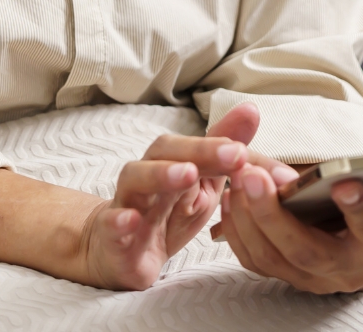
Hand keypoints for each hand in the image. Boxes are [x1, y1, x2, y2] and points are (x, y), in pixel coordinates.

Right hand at [78, 102, 298, 289]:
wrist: (124, 253)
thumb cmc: (168, 214)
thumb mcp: (204, 186)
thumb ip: (226, 154)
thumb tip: (252, 110)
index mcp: (171, 162)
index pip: (195, 145)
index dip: (221, 145)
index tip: (247, 150)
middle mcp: (147, 174)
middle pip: (165, 151)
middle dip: (199, 150)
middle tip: (232, 153)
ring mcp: (127, 202)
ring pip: (134, 178)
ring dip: (159, 174)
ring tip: (188, 174)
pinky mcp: (111, 235)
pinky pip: (110, 223)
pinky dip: (119, 220)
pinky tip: (132, 219)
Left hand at [216, 163, 362, 292]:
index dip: (358, 208)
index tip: (342, 181)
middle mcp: (344, 270)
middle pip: (306, 250)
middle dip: (275, 213)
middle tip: (253, 173)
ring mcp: (311, 277)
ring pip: (272, 256)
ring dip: (248, 217)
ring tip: (235, 175)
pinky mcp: (284, 275)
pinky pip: (254, 259)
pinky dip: (236, 230)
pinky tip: (227, 195)